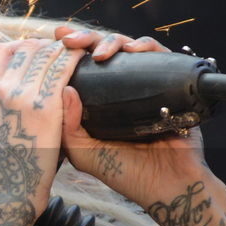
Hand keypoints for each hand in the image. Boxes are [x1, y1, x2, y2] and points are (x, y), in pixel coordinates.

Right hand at [0, 38, 84, 225]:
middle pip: (26, 46)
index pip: (0, 50)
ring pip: (46, 52)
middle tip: (66, 51)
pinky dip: (75, 59)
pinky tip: (88, 60)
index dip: (23, 46)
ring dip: (64, 48)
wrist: (8, 192)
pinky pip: (63, 68)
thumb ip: (4, 107)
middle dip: (47, 44)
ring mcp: (22, 94)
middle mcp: (1, 87)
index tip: (39, 52)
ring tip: (80, 53)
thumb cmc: (6, 167)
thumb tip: (18, 96)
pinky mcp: (45, 105)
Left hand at [49, 24, 211, 206]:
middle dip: (85, 39)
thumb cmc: (126, 174)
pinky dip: (145, 46)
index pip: (82, 69)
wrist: (169, 186)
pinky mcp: (170, 84)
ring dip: (112, 40)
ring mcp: (145, 86)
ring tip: (102, 52)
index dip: (69, 53)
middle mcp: (120, 91)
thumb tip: (65, 89)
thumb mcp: (85, 154)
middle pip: (103, 52)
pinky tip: (133, 50)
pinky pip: (159, 56)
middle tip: (70, 40)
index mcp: (99, 104)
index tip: (55, 41)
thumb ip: (68, 127)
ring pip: (129, 48)